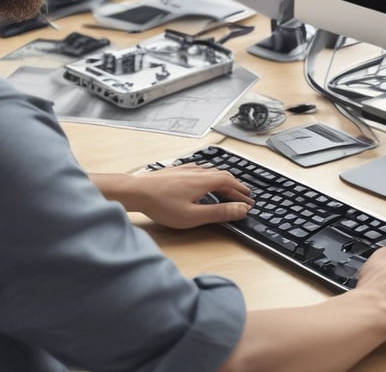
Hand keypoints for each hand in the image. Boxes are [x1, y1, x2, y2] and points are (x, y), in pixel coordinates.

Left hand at [92, 166, 252, 228]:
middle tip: (242, 195)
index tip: (249, 201)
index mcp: (205, 181)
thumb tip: (241, 209)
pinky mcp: (175, 171)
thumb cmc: (161, 205)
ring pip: (210, 171)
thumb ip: (219, 212)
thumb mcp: (194, 216)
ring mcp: (186, 169)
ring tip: (226, 188)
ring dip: (222, 180)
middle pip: (222, 175)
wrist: (136, 191)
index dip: (241, 193)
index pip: (231, 184)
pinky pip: (198, 169)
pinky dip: (208, 175)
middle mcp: (198, 171)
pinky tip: (202, 178)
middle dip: (235, 186)